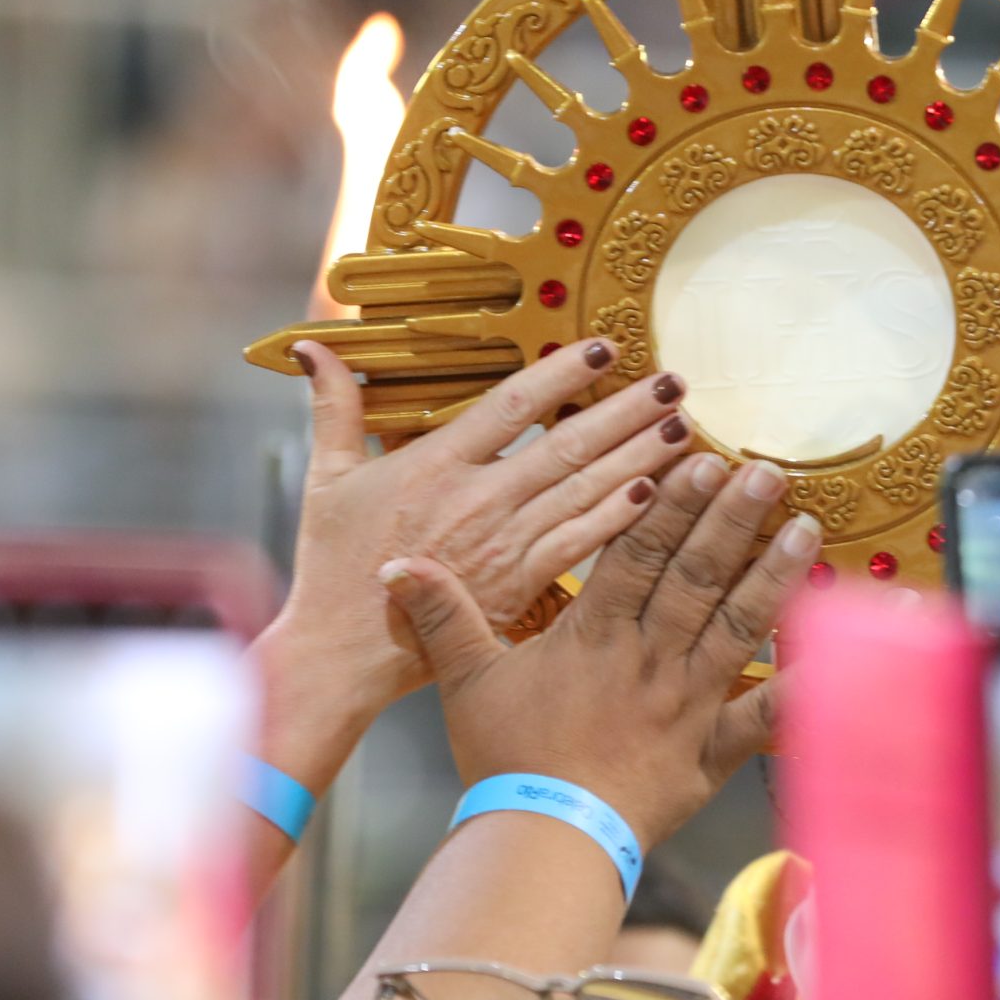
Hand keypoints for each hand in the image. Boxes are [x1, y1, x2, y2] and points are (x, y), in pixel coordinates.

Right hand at [261, 338, 693, 722]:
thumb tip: (317, 346)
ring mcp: (505, 545)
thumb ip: (334, 408)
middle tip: (674, 381)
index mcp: (434, 466)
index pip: (510, 407)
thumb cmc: (332, 566)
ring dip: (638, 457)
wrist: (344, 653)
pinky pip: (581, 544)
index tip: (604, 347)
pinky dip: (619, 518)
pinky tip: (658, 493)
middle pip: (566, 445)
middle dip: (625, 411)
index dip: (560, 374)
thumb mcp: (327, 480)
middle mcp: (479, 501)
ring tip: (682, 426)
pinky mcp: (520, 585)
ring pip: (584, 491)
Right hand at [386, 451, 817, 848]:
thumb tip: (399, 563)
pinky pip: (767, 717)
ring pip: (737, 628)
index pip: (636, 554)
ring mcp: (687, 704)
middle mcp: (648, 659)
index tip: (700, 458)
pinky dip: (808, 687)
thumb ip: (442, 614)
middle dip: (733, 519)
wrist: (542, 841)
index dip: (670, 504)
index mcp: (593, 635)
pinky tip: (850, 655)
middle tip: (768, 470)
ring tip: (806, 528)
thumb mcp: (463, 681)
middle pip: (696, 577)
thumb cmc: (503, 763)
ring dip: (774, 576)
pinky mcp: (713, 751)